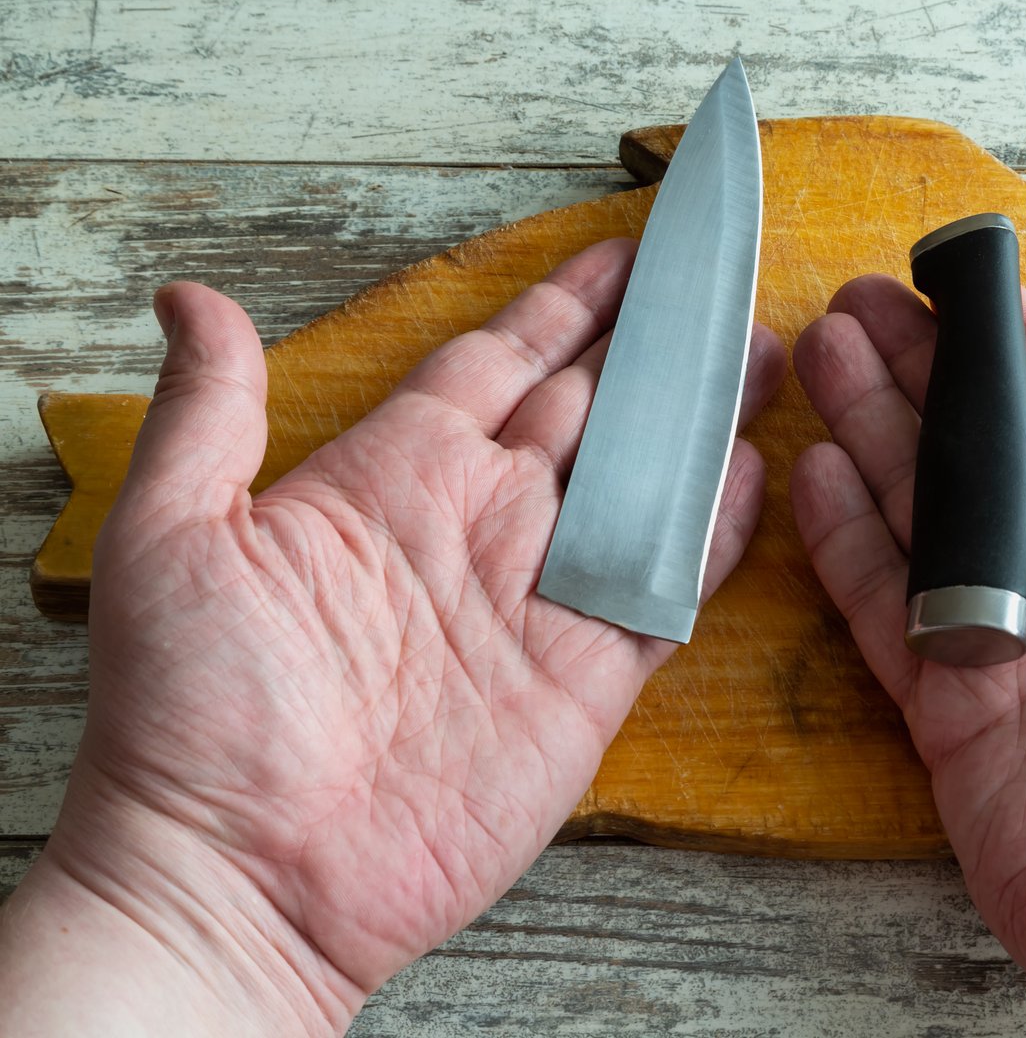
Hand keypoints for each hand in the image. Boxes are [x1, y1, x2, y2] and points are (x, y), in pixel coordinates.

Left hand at [0, 239, 785, 1034]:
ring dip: (698, 421)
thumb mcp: (171, 535)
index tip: (621, 253)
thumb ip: (209, 412)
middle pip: (588, 407)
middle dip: (653, 346)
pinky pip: (665, 588)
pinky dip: (713, 532)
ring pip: (641, 483)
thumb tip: (194, 297)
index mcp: (394, 473)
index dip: (563, 304)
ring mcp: (538, 599)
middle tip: (714, 289)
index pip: (501, 360)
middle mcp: (478, 523)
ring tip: (755, 356)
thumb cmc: (192, 712)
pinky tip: (750, 474)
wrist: (246, 872)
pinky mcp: (585, 680)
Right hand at [790, 276, 1025, 1035]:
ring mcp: (1012, 640)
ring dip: (874, 432)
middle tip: (864, 299)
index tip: (972, 285)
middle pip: (985, 446)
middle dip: (924, 371)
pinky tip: (817, 474)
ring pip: (923, 510)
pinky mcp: (955, 713)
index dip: (1023, 347)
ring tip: (824, 353)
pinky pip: (884, 610)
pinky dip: (847, 543)